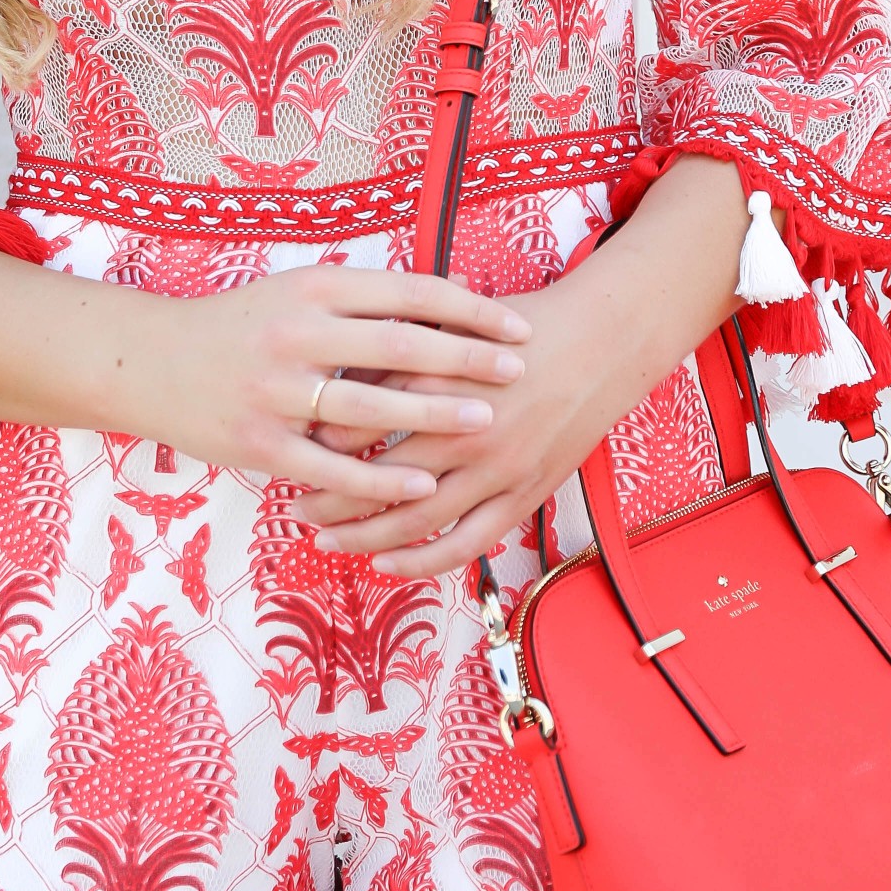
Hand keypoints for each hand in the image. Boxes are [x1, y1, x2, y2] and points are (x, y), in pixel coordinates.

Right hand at [144, 262, 531, 514]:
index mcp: (314, 289)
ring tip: (484, 422)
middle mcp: (297, 334)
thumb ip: (366, 297)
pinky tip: (423, 483)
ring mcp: (277, 391)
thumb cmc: (238, 326)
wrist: (147, 363)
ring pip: (371, 406)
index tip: (516, 327)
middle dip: (466, 360)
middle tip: (518, 372)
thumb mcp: (297, 292)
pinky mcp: (260, 443)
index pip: (409, 294)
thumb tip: (452, 291)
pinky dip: (382, 476)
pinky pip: (333, 465)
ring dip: (433, 415)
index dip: (469, 310)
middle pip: (399, 345)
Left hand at [287, 265, 622, 577]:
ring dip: (364, 538)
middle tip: (294, 506)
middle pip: (377, 477)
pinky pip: (466, 543)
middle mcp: (466, 427)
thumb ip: (394, 349)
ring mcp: (498, 467)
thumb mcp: (450, 325)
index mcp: (440, 378)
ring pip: (416, 519)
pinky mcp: (525, 494)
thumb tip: (331, 376)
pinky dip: (422, 560)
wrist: (600, 342)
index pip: (359, 419)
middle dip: (328, 498)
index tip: (290, 449)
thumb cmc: (517, 327)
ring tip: (325, 541)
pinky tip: (387, 565)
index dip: (315, 440)